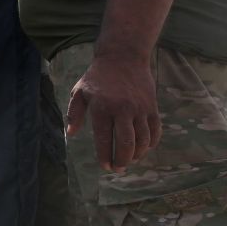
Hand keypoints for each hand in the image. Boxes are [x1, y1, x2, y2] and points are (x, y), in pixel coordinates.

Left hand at [65, 56, 161, 172]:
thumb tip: (71, 134)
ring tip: (130, 160)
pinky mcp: (152, 107)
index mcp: (102, 108)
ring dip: (137, 155)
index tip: (104, 166)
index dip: (105, 156)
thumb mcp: (79, 91)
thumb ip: (74, 113)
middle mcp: (122, 110)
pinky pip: (155, 131)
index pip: (104, 140)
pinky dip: (151, 144)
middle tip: (118, 168)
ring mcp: (140, 109)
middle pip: (126, 144)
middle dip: (122, 161)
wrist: (123, 57)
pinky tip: (144, 149)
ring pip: (143, 140)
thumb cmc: (97, 77)